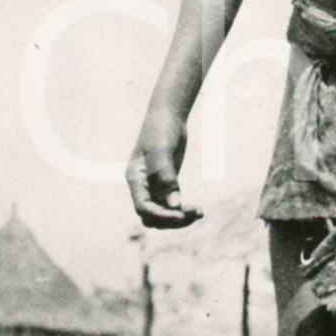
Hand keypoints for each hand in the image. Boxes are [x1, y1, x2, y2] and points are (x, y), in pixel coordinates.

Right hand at [126, 109, 203, 229]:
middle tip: (194, 212)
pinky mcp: (167, 184)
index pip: (143, 208)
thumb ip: (167, 179)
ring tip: (200, 212)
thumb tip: (175, 205)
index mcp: (135, 179)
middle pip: (152, 217)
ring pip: (163, 215)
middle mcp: (142, 187)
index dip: (161, 215)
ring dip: (180, 218)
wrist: (168, 115)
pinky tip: (199, 210)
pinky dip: (184, 210)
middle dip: (172, 219)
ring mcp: (154, 186)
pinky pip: (172, 206)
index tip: (181, 213)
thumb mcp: (163, 152)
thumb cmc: (161, 130)